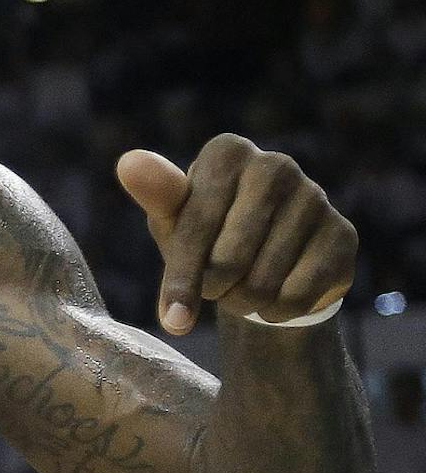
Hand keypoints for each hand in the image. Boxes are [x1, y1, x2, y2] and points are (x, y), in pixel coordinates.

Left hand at [118, 135, 356, 334]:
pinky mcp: (343, 233)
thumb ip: (155, 196)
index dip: (181, 280)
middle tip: (215, 289)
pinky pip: (299, 294)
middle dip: (215, 290)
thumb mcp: (173, 220)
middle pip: (229, 259)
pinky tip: (275, 298)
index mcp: (227, 152)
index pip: (195, 226)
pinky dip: (278, 310)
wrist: (262, 259)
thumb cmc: (204, 235)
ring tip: (242, 291)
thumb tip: (129, 162)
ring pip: (264, 282)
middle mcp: (275, 165)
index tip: (172, 319)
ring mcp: (315, 196)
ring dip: (245, 303)